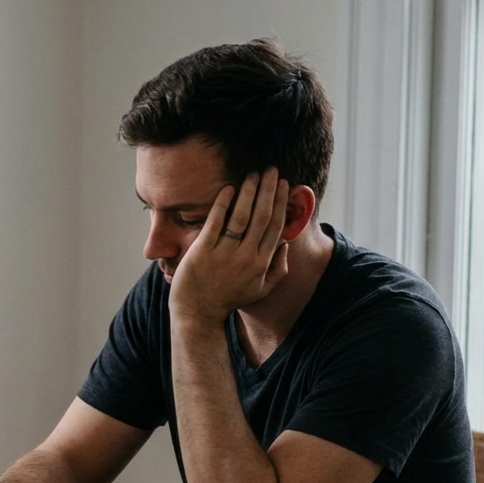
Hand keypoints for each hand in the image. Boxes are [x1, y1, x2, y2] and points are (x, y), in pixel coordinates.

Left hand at [168, 168, 290, 324]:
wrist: (197, 312)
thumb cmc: (228, 299)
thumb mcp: (261, 289)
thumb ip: (278, 268)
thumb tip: (286, 244)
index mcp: (262, 262)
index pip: (276, 225)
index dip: (281, 202)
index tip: (285, 185)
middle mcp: (246, 256)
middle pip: (262, 216)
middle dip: (269, 190)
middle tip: (272, 170)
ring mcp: (224, 253)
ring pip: (242, 216)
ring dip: (249, 192)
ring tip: (254, 174)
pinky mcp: (203, 251)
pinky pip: (215, 222)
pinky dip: (223, 204)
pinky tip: (228, 188)